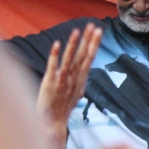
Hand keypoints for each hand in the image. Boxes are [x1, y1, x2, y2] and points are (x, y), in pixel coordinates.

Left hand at [37, 24, 101, 148]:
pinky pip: (53, 67)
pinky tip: (57, 43)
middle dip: (88, 40)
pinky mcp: (50, 83)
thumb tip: (83, 80)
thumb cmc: (63, 108)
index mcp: (80, 79)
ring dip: (74, 45)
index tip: (99, 31)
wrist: (53, 123)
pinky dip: (55, 55)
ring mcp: (62, 80)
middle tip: (94, 25)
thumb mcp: (75, 93)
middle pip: (83, 56)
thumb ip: (79, 83)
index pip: (89, 58)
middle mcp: (73, 78)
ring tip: (77, 31)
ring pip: (69, 59)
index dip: (94, 44)